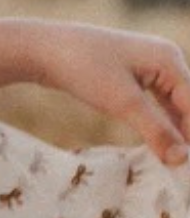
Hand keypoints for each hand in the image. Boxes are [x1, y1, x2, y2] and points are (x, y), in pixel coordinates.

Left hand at [33, 21, 189, 166]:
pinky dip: (157, 124)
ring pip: (171, 107)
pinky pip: (155, 104)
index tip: (187, 166)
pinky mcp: (133, 77)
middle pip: (187, 105)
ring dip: (173, 132)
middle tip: (182, 168)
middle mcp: (165, 59)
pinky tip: (159, 147)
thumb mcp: (123, 103)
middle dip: (185, 135)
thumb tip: (181, 159)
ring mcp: (149, 67)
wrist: (43, 50)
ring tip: (174, 163)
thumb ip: (156, 131)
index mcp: (169, 59)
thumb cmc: (85, 69)